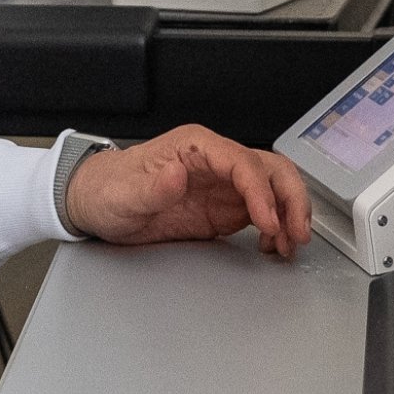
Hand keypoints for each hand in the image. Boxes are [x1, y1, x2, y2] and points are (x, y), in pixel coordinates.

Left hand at [66, 125, 310, 255]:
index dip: (260, 191)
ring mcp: (224, 185)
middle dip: (290, 199)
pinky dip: (276, 228)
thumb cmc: (108, 189)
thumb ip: (152, 186)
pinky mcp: (224, 208)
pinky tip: (273, 246)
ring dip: (289, 214)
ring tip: (290, 244)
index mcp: (195, 147)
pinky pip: (263, 212)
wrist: (98, 203)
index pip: (242, 162)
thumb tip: (177, 174)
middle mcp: (216, 162)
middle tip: (296, 232)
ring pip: (273, 189)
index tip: (267, 221)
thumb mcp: (123, 193)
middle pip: (270, 169)